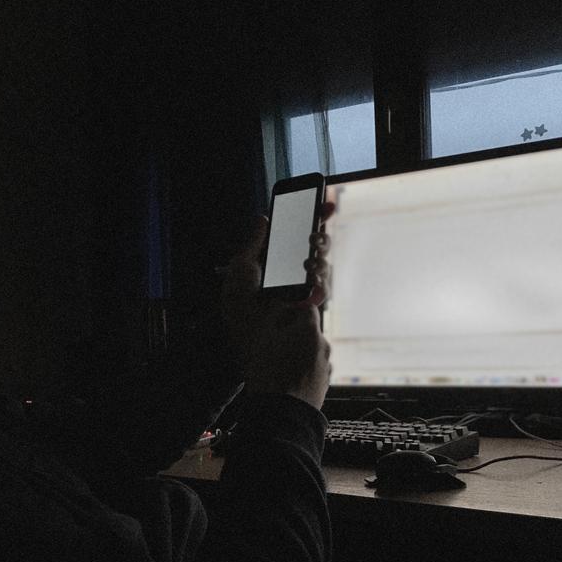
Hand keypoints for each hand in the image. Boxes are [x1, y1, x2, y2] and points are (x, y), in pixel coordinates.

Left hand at [221, 201, 334, 366]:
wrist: (270, 361)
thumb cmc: (247, 324)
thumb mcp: (239, 278)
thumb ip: (251, 247)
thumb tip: (263, 219)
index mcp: (259, 270)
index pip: (279, 237)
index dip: (294, 217)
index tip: (312, 200)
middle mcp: (279, 279)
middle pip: (303, 243)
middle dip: (314, 228)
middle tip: (318, 224)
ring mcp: (298, 293)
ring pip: (316, 260)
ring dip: (317, 252)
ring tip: (308, 260)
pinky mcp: (313, 307)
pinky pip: (322, 283)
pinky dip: (319, 279)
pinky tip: (311, 285)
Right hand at [245, 302, 330, 410]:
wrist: (282, 413)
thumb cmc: (269, 374)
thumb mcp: (263, 338)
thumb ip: (274, 315)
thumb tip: (280, 304)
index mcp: (310, 330)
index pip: (308, 308)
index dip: (293, 311)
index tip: (281, 320)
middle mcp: (324, 346)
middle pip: (310, 332)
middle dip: (295, 335)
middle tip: (275, 346)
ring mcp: (326, 366)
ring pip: (312, 351)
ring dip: (300, 354)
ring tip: (280, 367)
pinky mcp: (325, 384)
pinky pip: (314, 369)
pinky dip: (304, 370)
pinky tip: (288, 380)